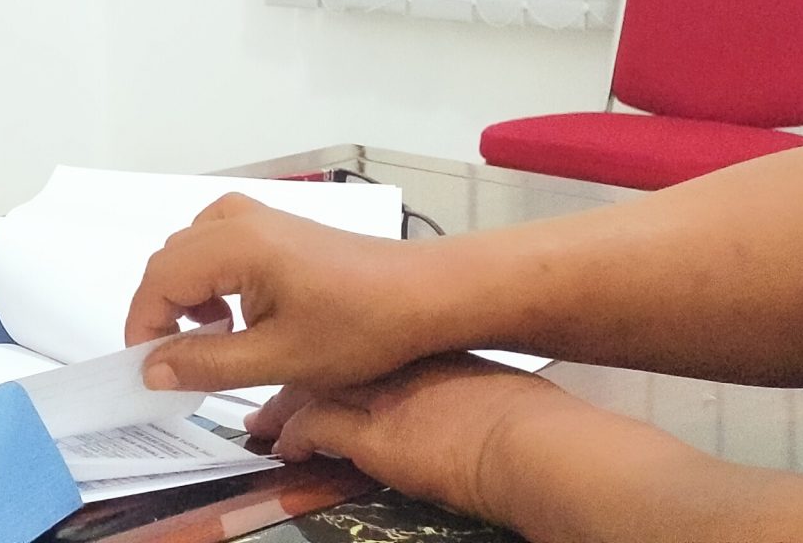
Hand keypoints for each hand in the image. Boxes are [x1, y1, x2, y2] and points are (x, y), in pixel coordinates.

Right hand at [124, 193, 449, 392]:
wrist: (426, 295)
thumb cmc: (360, 327)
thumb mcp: (279, 359)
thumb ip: (208, 364)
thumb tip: (150, 371)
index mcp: (235, 246)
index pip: (158, 282)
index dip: (143, 328)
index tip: (149, 371)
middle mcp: (238, 220)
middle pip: (167, 263)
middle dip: (161, 314)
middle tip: (177, 363)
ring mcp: (257, 218)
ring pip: (188, 251)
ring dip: (185, 295)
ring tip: (214, 338)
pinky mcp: (275, 227)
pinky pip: (215, 242)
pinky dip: (208, 276)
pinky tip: (237, 310)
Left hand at [255, 354, 604, 525]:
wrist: (540, 445)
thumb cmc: (538, 428)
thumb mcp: (499, 395)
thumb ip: (468, 396)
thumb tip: (467, 412)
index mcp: (431, 355)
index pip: (364, 352)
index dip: (335, 363)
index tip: (320, 373)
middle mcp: (399, 368)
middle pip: (327, 364)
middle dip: (295, 381)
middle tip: (271, 396)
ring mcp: (383, 396)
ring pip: (310, 390)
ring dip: (282, 410)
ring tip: (262, 426)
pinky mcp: (374, 435)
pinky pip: (315, 429)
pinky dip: (294, 439)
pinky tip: (285, 450)